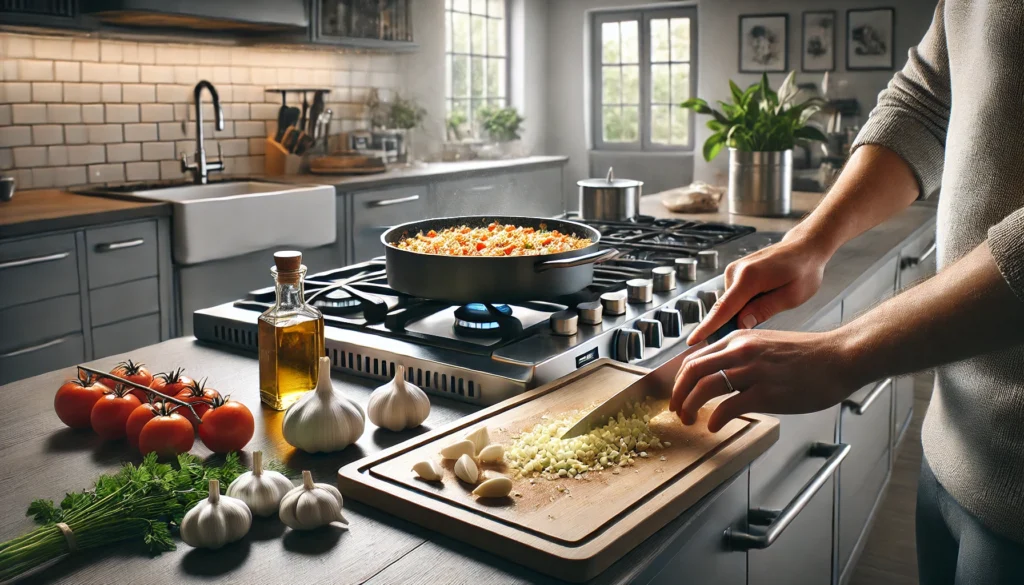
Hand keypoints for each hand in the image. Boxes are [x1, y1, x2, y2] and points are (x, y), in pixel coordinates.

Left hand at [669, 328, 864, 431]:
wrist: (839, 358)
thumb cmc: (809, 356)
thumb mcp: (767, 345)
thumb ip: (743, 356)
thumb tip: (723, 374)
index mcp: (739, 339)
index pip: (696, 357)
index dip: (681, 379)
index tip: (679, 393)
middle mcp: (741, 351)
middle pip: (692, 371)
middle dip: (677, 393)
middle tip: (676, 410)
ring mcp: (752, 371)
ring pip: (704, 387)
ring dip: (689, 406)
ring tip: (689, 420)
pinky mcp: (765, 392)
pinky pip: (728, 407)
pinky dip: (714, 419)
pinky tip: (714, 426)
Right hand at [687, 234, 831, 345]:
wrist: (805, 246)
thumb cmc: (804, 269)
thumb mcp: (791, 296)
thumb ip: (764, 310)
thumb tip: (740, 325)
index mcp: (749, 277)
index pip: (723, 308)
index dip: (707, 327)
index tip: (693, 341)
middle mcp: (735, 272)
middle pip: (723, 308)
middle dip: (730, 325)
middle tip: (753, 334)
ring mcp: (733, 271)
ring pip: (729, 304)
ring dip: (740, 314)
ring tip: (769, 307)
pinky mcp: (734, 273)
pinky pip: (732, 297)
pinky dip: (741, 306)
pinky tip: (762, 301)